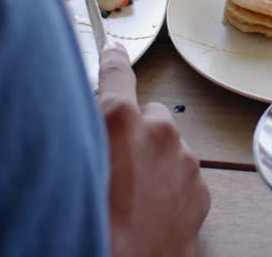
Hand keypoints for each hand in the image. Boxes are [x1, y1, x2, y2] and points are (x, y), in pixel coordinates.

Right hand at [99, 43, 210, 256]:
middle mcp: (158, 132)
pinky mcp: (200, 190)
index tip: (113, 50)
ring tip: (130, 196)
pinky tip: (148, 210)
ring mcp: (184, 162)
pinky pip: (182, 176)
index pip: (116, 73)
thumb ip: (82, 128)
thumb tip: (88, 110)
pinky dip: (169, 187)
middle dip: (135, 133)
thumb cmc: (89, 221)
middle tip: (114, 164)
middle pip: (149, 116)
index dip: (112, 62)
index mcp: (120, 120)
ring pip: (168, 148)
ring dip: (153, 163)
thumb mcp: (71, 161)